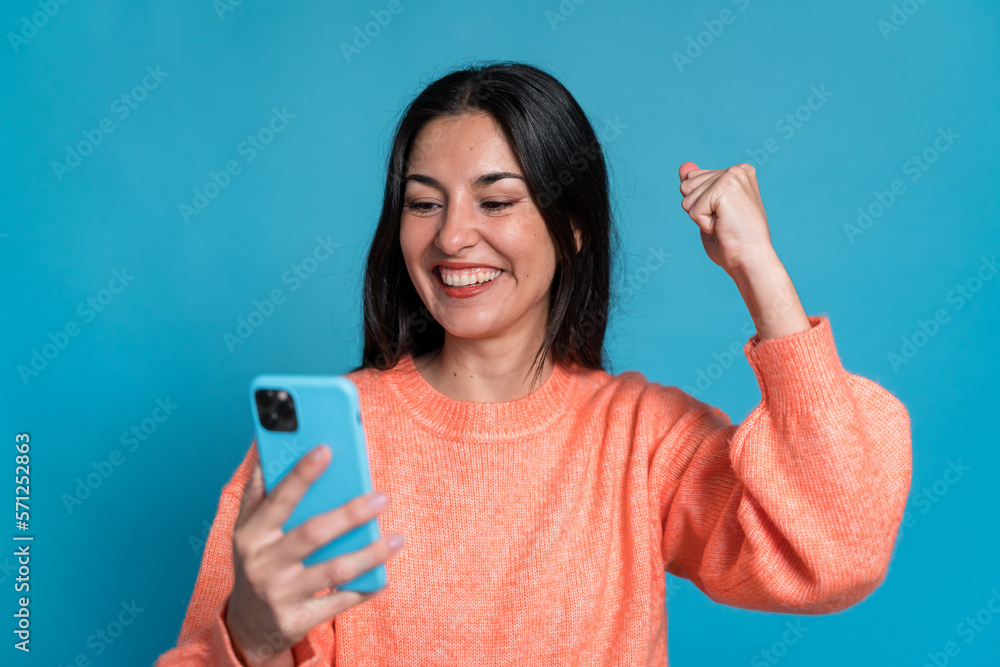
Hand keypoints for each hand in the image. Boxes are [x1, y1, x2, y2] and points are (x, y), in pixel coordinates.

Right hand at [224, 445, 403, 666]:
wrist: (247, 626)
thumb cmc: (256, 563)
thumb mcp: (248, 531)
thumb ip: (258, 494)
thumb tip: (267, 451)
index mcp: (251, 535)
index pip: (279, 500)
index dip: (301, 474)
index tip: (326, 450)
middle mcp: (262, 564)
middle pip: (313, 534)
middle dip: (351, 514)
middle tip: (381, 498)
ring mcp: (279, 594)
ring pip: (333, 570)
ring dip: (369, 554)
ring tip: (396, 539)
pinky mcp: (296, 621)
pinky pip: (339, 603)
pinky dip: (365, 589)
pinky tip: (384, 577)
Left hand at [678, 162, 773, 275]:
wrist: (750, 259)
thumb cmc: (732, 242)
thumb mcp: (708, 209)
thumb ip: (696, 186)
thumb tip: (682, 166)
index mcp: (737, 172)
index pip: (693, 179)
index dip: (700, 205)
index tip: (723, 216)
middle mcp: (737, 170)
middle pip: (687, 185)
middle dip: (698, 209)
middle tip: (723, 222)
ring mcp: (732, 176)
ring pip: (688, 196)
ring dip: (700, 217)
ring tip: (724, 224)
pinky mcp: (725, 188)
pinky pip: (693, 208)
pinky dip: (703, 223)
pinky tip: (723, 226)